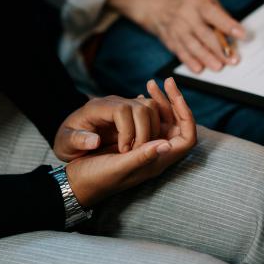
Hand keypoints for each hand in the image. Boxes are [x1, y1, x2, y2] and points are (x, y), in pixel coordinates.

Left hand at [54, 94, 161, 160]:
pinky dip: (155, 127)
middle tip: (135, 153)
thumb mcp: (65, 144)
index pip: (122, 110)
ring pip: (150, 107)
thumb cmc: (68, 141)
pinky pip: (152, 112)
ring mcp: (125, 105)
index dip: (128, 130)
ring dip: (152, 130)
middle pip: (141, 107)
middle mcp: (113, 102)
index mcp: (97, 108)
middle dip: (144, 132)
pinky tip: (146, 144)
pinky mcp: (133, 112)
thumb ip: (77, 141)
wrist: (72, 137)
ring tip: (141, 149)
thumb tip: (94, 141)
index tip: (123, 151)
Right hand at [65, 78, 196, 206]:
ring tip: (150, 84)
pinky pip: (148, 120)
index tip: (176, 96)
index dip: (186, 116)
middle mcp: (155, 153)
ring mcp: (145, 146)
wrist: (76, 182)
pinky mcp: (133, 140)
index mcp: (156, 162)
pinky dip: (146, 106)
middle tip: (166, 82)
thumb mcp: (118, 168)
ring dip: (160, 102)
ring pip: (162, 120)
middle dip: (173, 103)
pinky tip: (141, 94)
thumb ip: (142, 157)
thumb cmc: (95, 178)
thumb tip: (166, 144)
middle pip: (177, 125)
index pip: (187, 138)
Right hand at [108, 0, 245, 73]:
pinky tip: (199, 68)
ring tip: (218, 66)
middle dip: (219, 49)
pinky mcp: (171, 40)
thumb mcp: (204, 0)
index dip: (228, 25)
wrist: (157, 6)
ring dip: (206, 58)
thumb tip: (232, 34)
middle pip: (204, 34)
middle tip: (232, 60)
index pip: (214, 14)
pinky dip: (190, 62)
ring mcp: (176, 28)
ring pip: (193, 46)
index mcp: (197, 2)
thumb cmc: (189, 4)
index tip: (242, 35)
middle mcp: (185, 15)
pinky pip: (181, 53)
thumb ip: (218, 14)